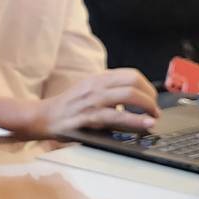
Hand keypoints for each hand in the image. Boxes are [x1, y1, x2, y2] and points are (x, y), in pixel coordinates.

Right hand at [36, 69, 158, 136]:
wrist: (44, 117)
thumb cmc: (68, 106)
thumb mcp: (88, 90)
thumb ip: (108, 89)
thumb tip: (133, 96)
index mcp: (98, 78)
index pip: (131, 74)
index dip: (147, 86)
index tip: (152, 98)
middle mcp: (96, 86)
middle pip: (134, 82)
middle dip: (150, 97)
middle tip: (154, 109)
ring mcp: (93, 101)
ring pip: (129, 96)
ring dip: (148, 106)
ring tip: (153, 117)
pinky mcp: (89, 117)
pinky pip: (117, 116)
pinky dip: (136, 120)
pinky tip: (146, 124)